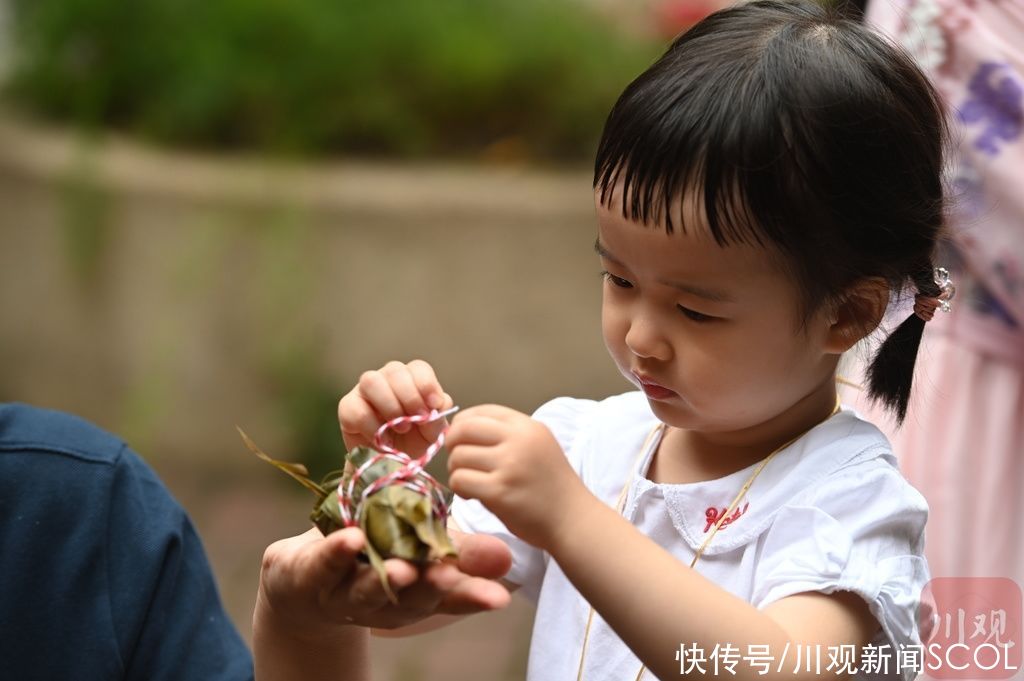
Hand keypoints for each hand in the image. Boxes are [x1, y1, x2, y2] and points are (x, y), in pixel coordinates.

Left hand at [256, 526, 511, 638]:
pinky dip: (336, 554)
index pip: (448, 598)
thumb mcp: (417, 547)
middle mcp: (380, 603)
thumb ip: (458, 551)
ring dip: (383, 581)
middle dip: (429, 588)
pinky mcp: (306, 576)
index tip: (499, 597)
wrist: (299, 576)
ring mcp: (341, 595)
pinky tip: (350, 539)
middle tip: (449, 576)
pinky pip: (321, 566)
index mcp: (413, 596)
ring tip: (401, 568)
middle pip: (409, 599)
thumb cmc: (369, 554)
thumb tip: (507, 556)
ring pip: (365, 592)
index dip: (473, 598)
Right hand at [338, 360, 454, 457]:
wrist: (391, 464)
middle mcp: (386, 378)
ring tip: (401, 428)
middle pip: (395, 370)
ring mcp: (363, 390)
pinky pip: (356, 409)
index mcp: (411, 379)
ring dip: (390, 405)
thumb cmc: (414, 441)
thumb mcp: (433, 432)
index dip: (426, 384)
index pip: (418, 368)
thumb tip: (439, 404)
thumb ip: (438, 417)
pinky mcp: (347, 407)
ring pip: (371, 381)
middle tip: (417, 419)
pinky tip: (383, 440)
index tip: (434, 405)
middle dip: (409, 396)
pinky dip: (372, 427)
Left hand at [446, 405, 591, 549]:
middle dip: (453, 445)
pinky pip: (460, 480)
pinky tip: (474, 495)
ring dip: (457, 471)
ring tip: (472, 482)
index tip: (462, 441)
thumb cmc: (551, 487)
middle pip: (463, 429)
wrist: (574, 520)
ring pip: (458, 456)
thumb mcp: (538, 446)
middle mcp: (519, 440)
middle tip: (460, 462)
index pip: (480, 411)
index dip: (462, 425)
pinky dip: (461, 488)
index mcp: (528, 426)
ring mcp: (509, 464)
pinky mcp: (500, 491)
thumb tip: (461, 429)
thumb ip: (507, 435)